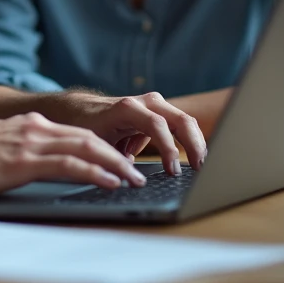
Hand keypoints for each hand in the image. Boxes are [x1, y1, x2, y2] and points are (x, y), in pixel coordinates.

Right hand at [0, 112, 146, 198]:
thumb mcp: (0, 145)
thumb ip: (22, 147)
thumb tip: (39, 160)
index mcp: (30, 123)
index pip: (77, 132)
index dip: (104, 146)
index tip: (121, 161)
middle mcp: (35, 127)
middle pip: (89, 136)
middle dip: (117, 154)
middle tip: (137, 172)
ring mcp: (31, 142)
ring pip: (86, 147)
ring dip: (114, 164)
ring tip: (133, 179)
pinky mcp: (25, 161)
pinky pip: (69, 165)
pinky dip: (94, 172)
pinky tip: (109, 181)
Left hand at [62, 91, 207, 175]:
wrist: (83, 109)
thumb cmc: (90, 128)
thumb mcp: (99, 146)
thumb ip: (115, 161)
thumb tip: (134, 180)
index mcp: (127, 108)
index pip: (156, 125)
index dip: (168, 148)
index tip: (173, 171)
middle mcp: (145, 102)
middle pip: (180, 119)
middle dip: (193, 144)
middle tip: (199, 169)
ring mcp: (155, 104)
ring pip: (185, 120)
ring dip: (196, 143)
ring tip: (200, 167)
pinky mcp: (160, 111)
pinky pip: (181, 124)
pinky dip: (190, 140)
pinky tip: (195, 158)